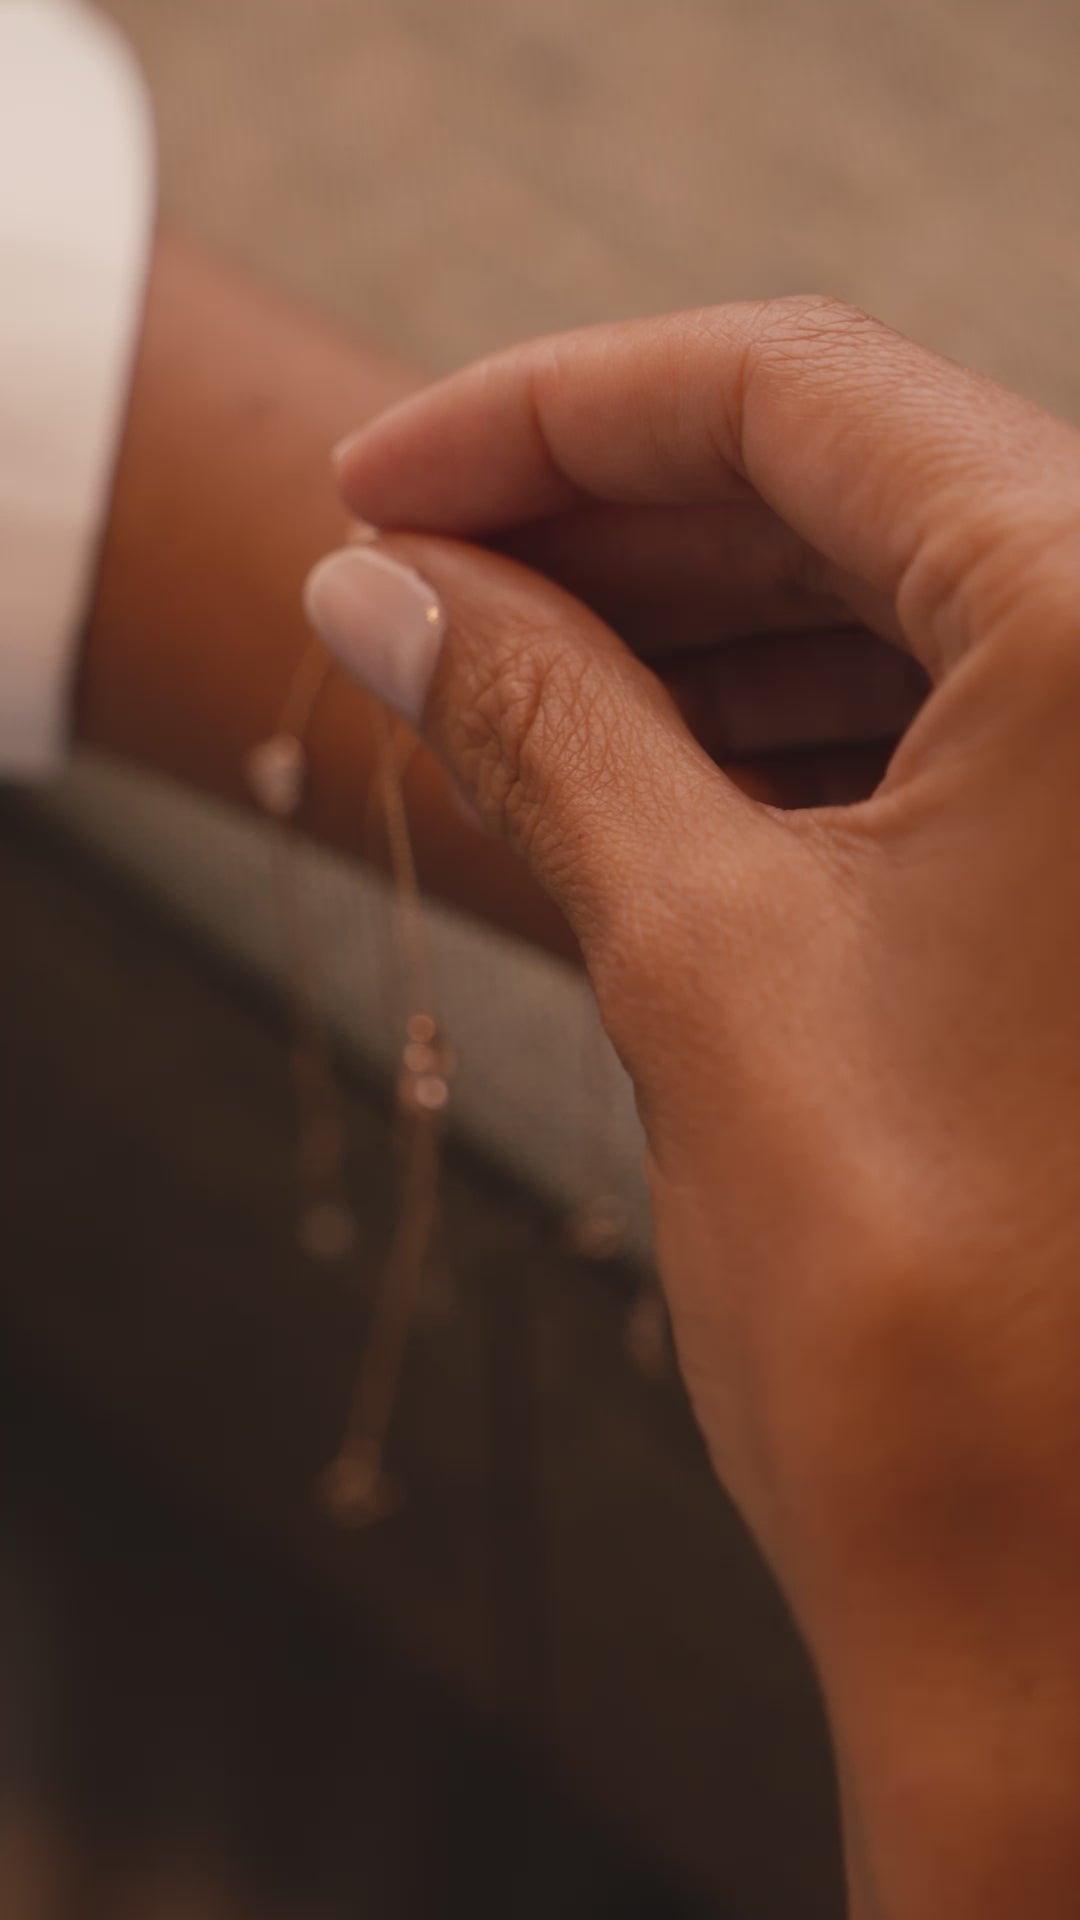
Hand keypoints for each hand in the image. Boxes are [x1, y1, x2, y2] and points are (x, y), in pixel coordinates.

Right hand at [307, 298, 1079, 1917]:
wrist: (1067, 1631)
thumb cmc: (922, 1330)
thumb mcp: (697, 963)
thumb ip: (539, 723)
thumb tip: (382, 588)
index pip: (795, 392)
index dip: (550, 416)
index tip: (386, 485)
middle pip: (859, 480)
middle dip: (612, 522)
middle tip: (415, 587)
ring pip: (909, 601)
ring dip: (696, 626)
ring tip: (500, 679)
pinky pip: (964, 723)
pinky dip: (793, 724)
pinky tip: (645, 760)